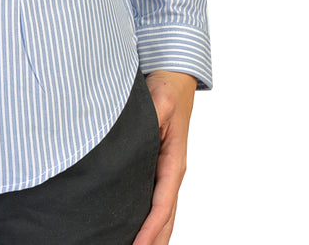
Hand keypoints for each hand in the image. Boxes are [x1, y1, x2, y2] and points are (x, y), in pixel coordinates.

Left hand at [132, 70, 196, 244]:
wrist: (173, 78)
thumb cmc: (167, 88)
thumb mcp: (160, 100)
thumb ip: (155, 115)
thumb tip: (145, 127)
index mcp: (174, 162)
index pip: (162, 204)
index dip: (150, 228)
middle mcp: (171, 172)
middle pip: (165, 218)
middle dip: (152, 241)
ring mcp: (166, 172)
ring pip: (162, 213)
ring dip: (152, 235)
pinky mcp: (157, 167)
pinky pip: (155, 200)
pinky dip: (149, 220)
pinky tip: (135, 229)